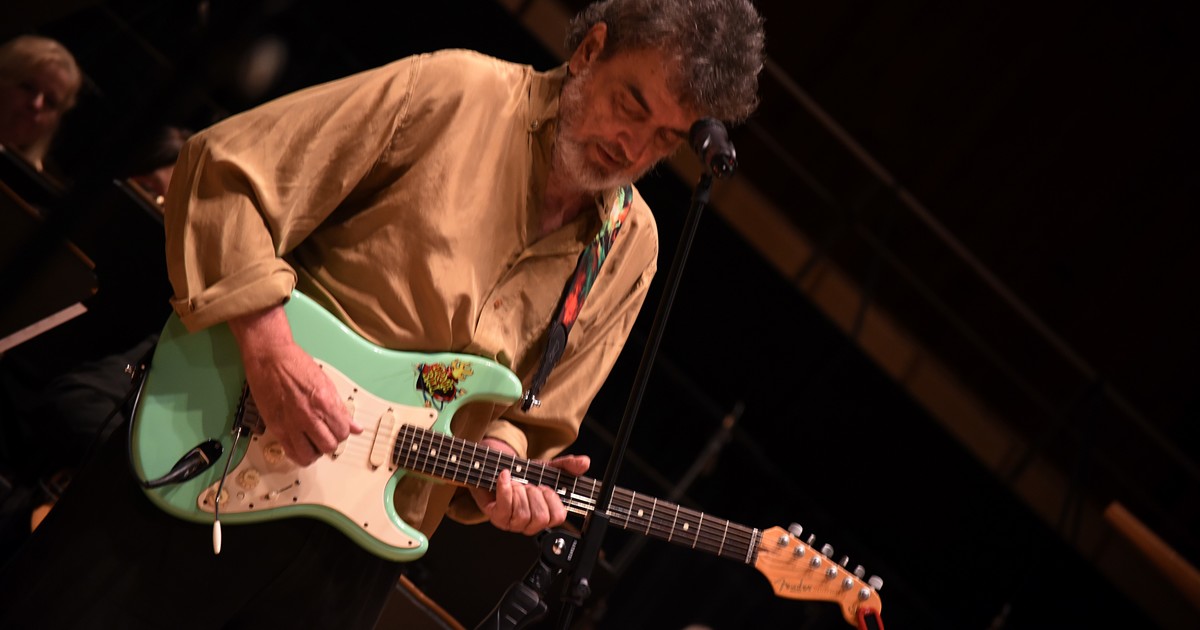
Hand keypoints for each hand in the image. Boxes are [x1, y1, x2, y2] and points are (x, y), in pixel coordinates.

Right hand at [229, 305, 362, 465]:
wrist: (270, 358)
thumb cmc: (296, 364)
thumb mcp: (326, 382)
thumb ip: (340, 408)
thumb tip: (355, 426)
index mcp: (324, 402)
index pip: (343, 432)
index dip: (342, 431)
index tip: (338, 428)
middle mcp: (308, 416)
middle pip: (328, 446)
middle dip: (330, 442)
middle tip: (326, 434)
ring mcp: (291, 424)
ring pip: (310, 455)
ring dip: (314, 450)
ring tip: (313, 441)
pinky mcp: (276, 428)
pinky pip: (290, 452)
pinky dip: (298, 454)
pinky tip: (301, 444)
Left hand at [469, 438, 589, 535]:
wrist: (498, 471)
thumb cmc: (523, 476)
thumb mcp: (548, 468)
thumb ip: (568, 465)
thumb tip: (584, 463)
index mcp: (545, 515)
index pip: (558, 517)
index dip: (552, 499)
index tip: (545, 487)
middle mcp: (529, 524)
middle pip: (540, 517)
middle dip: (534, 493)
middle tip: (529, 485)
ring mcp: (512, 523)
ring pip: (522, 513)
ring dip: (519, 490)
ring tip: (516, 483)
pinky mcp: (497, 517)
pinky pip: (505, 506)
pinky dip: (505, 487)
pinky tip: (505, 477)